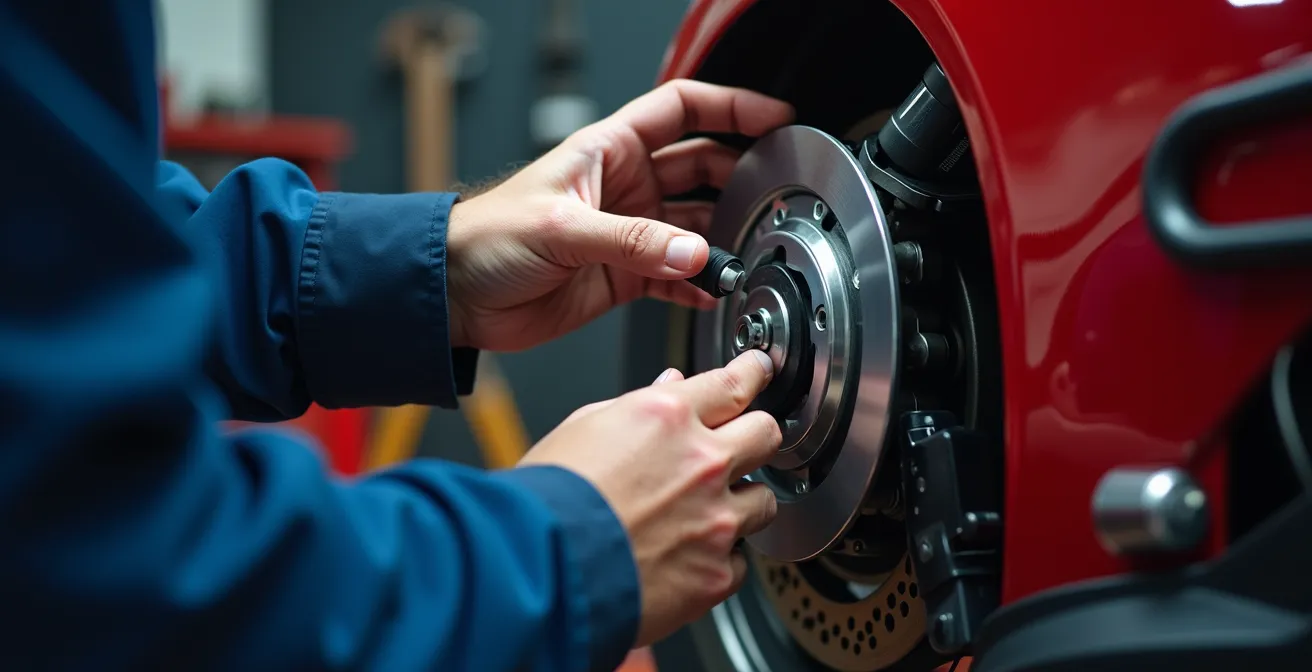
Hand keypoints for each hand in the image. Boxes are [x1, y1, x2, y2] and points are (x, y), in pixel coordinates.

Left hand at [446, 80, 794, 350]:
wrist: (456, 295)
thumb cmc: (486, 238)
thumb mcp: (561, 228)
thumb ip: (631, 241)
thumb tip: (691, 253)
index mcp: (609, 150)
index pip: (682, 110)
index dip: (730, 107)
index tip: (772, 116)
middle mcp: (625, 186)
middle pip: (703, 169)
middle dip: (739, 179)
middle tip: (771, 195)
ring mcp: (629, 232)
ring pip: (695, 227)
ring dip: (721, 241)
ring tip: (745, 255)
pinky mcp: (624, 276)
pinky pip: (677, 277)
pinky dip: (699, 285)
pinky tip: (716, 292)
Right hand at [518, 350, 782, 645]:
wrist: (539, 573)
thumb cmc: (546, 503)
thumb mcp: (581, 430)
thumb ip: (636, 406)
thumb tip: (669, 387)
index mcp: (667, 419)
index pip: (733, 383)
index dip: (751, 373)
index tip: (757, 371)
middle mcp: (702, 464)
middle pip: (766, 434)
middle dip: (754, 436)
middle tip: (739, 444)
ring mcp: (715, 521)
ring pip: (763, 500)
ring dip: (740, 502)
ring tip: (703, 514)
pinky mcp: (715, 574)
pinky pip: (739, 561)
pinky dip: (718, 559)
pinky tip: (687, 559)